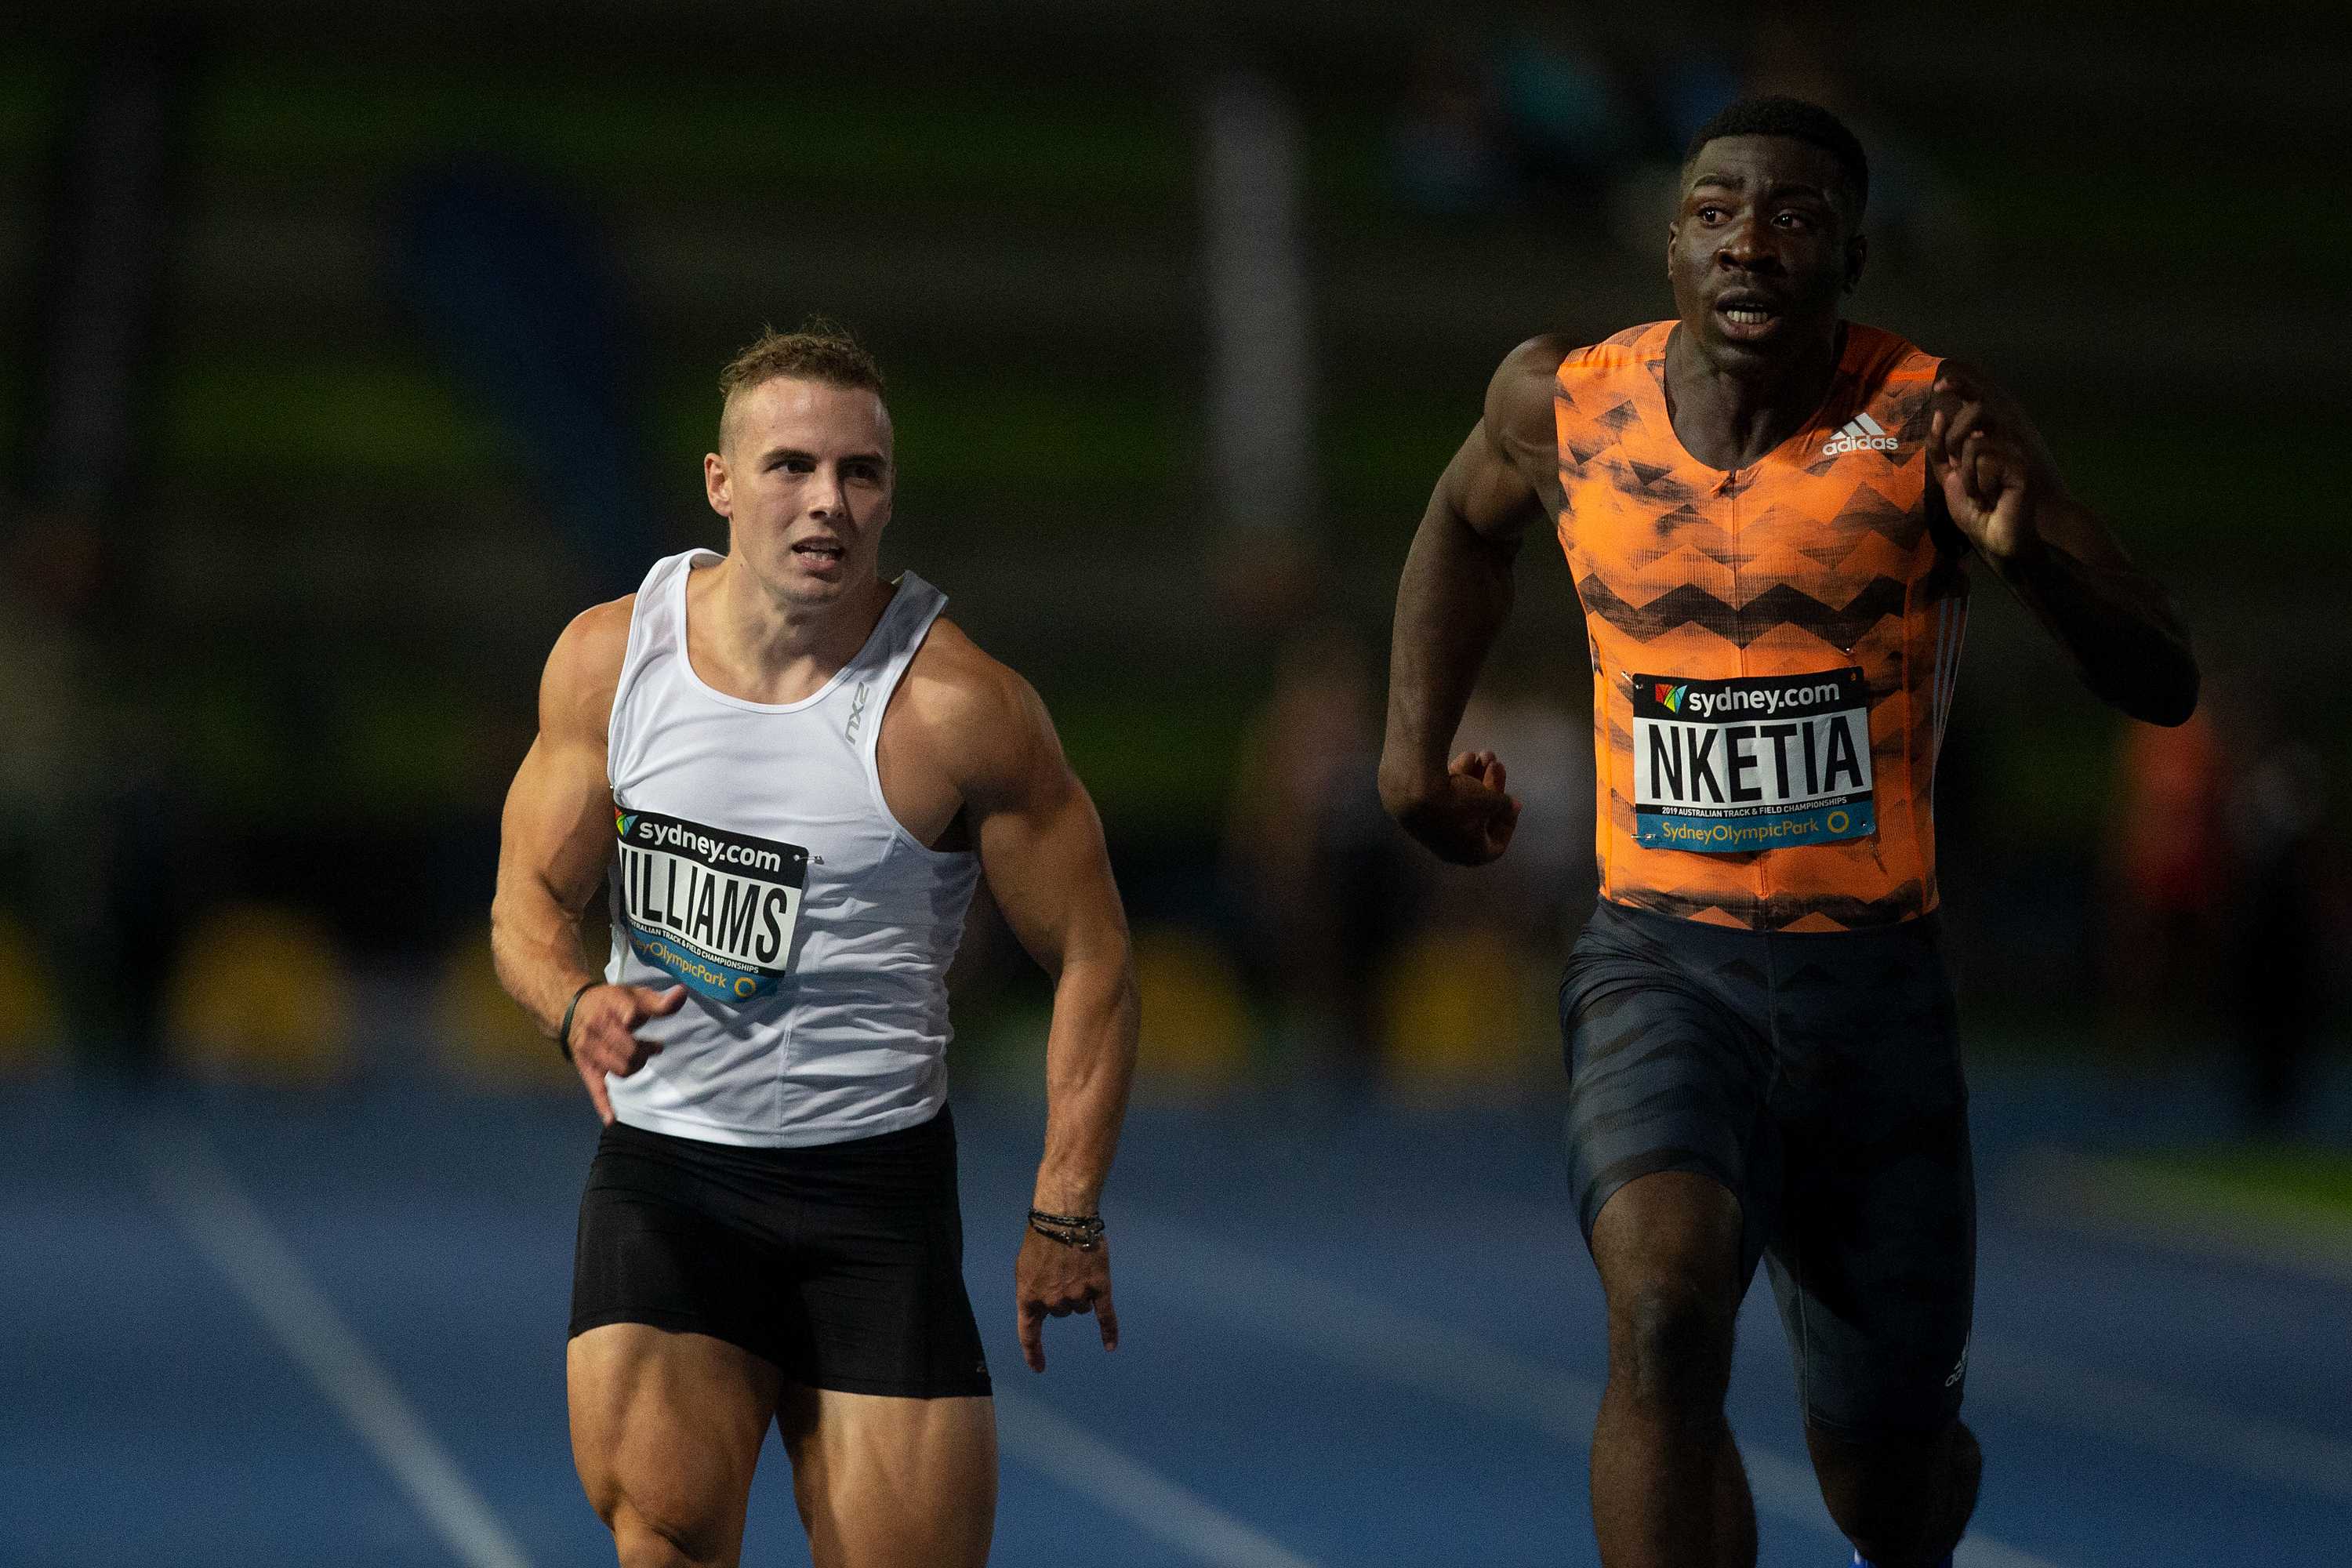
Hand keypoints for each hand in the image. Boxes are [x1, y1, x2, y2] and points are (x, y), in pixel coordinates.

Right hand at [567, 983, 685, 1122]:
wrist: (570, 1009)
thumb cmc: (609, 1002)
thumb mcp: (633, 995)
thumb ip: (658, 1000)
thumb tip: (683, 994)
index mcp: (611, 1008)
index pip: (629, 1015)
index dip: (637, 1018)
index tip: (646, 1021)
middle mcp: (599, 1030)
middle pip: (630, 1050)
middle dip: (646, 1051)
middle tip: (654, 1046)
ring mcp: (591, 1051)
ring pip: (620, 1069)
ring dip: (637, 1066)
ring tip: (641, 1058)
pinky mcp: (587, 1068)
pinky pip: (595, 1089)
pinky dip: (603, 1105)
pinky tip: (612, 1119)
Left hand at [1015, 1223, 1117, 1372]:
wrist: (1064, 1217)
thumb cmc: (1041, 1238)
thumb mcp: (1025, 1267)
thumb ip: (1033, 1290)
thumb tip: (1042, 1304)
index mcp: (1028, 1297)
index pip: (1028, 1333)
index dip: (1034, 1352)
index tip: (1039, 1367)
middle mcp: (1052, 1302)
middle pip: (1062, 1312)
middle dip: (1062, 1296)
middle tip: (1063, 1269)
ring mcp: (1076, 1296)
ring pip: (1081, 1307)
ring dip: (1080, 1293)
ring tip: (1078, 1266)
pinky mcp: (1098, 1288)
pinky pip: (1105, 1316)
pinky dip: (1108, 1332)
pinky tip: (1110, 1346)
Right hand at [1386, 749, 1521, 865]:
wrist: (1412, 792)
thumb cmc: (1460, 803)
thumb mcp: (1491, 801)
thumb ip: (1505, 804)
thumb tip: (1513, 806)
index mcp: (1471, 854)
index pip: (1496, 844)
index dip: (1508, 821)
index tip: (1512, 801)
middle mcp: (1452, 846)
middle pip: (1479, 817)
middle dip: (1491, 788)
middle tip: (1497, 765)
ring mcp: (1435, 829)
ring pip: (1462, 803)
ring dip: (1476, 778)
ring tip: (1483, 754)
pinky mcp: (1421, 811)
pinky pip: (1446, 796)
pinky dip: (1459, 778)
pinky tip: (1466, 756)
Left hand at [1926, 370, 2042, 562]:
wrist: (1994, 537)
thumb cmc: (1975, 509)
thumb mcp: (1948, 476)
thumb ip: (1939, 447)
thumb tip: (1940, 412)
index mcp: (1983, 438)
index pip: (1975, 403)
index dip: (1961, 386)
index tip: (1939, 383)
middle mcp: (2001, 439)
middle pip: (1973, 413)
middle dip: (1954, 443)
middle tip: (1960, 473)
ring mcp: (2013, 450)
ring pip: (1974, 443)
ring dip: (1968, 475)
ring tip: (1980, 492)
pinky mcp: (2021, 466)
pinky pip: (1986, 461)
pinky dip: (1980, 483)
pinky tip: (1992, 496)